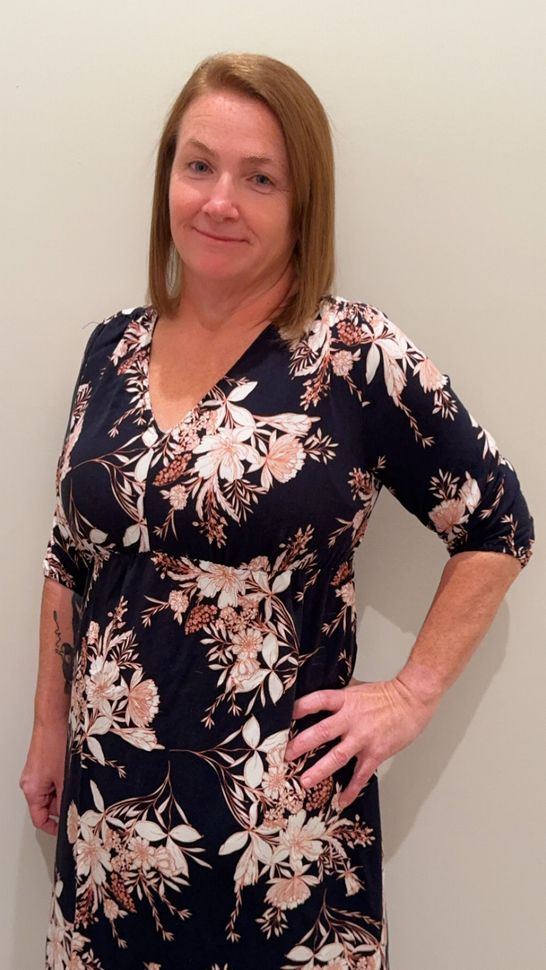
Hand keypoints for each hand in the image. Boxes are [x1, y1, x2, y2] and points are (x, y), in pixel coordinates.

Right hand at [19, 721, 67, 835]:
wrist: (53, 719)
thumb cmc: (56, 743)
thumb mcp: (66, 777)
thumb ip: (67, 798)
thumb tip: (72, 812)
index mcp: (32, 790)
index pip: (39, 819)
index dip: (54, 827)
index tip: (65, 829)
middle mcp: (30, 782)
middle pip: (46, 805)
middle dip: (62, 804)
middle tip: (77, 800)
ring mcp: (35, 773)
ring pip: (52, 791)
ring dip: (64, 790)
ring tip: (75, 779)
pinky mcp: (42, 764)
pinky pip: (52, 779)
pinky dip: (63, 779)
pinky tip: (72, 770)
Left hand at [284, 676, 438, 808]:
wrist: (412, 700)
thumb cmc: (386, 694)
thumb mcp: (357, 689)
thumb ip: (339, 698)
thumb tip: (319, 702)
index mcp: (345, 700)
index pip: (317, 701)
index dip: (300, 708)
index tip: (284, 717)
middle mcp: (351, 718)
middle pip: (321, 731)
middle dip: (301, 745)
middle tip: (286, 756)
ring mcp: (363, 737)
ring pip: (337, 756)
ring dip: (319, 770)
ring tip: (304, 782)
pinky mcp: (376, 753)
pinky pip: (361, 775)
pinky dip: (351, 790)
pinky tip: (342, 801)